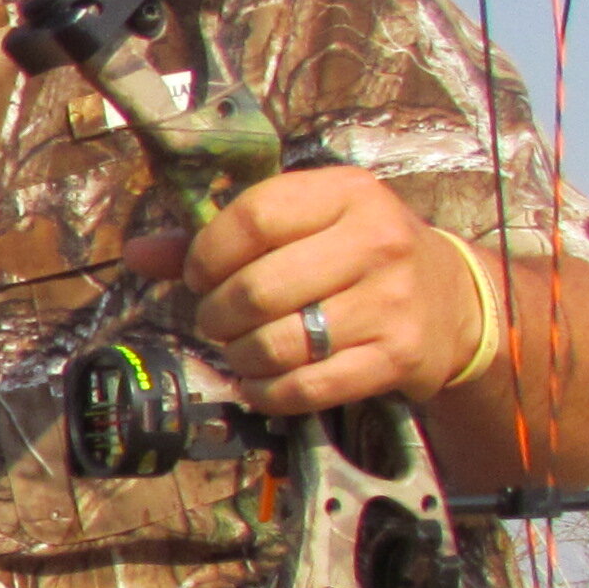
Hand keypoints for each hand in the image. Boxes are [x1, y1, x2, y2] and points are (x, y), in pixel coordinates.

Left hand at [121, 165, 482, 415]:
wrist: (451, 300)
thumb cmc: (359, 255)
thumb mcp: (305, 225)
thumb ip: (219, 237)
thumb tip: (137, 253)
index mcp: (347, 193)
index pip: (253, 218)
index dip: (207, 255)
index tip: (199, 276)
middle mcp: (376, 241)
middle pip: (257, 289)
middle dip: (217, 315)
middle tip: (217, 320)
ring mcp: (390, 302)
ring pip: (277, 344)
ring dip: (240, 356)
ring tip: (242, 349)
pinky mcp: (397, 357)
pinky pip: (306, 389)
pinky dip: (267, 393)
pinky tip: (261, 383)